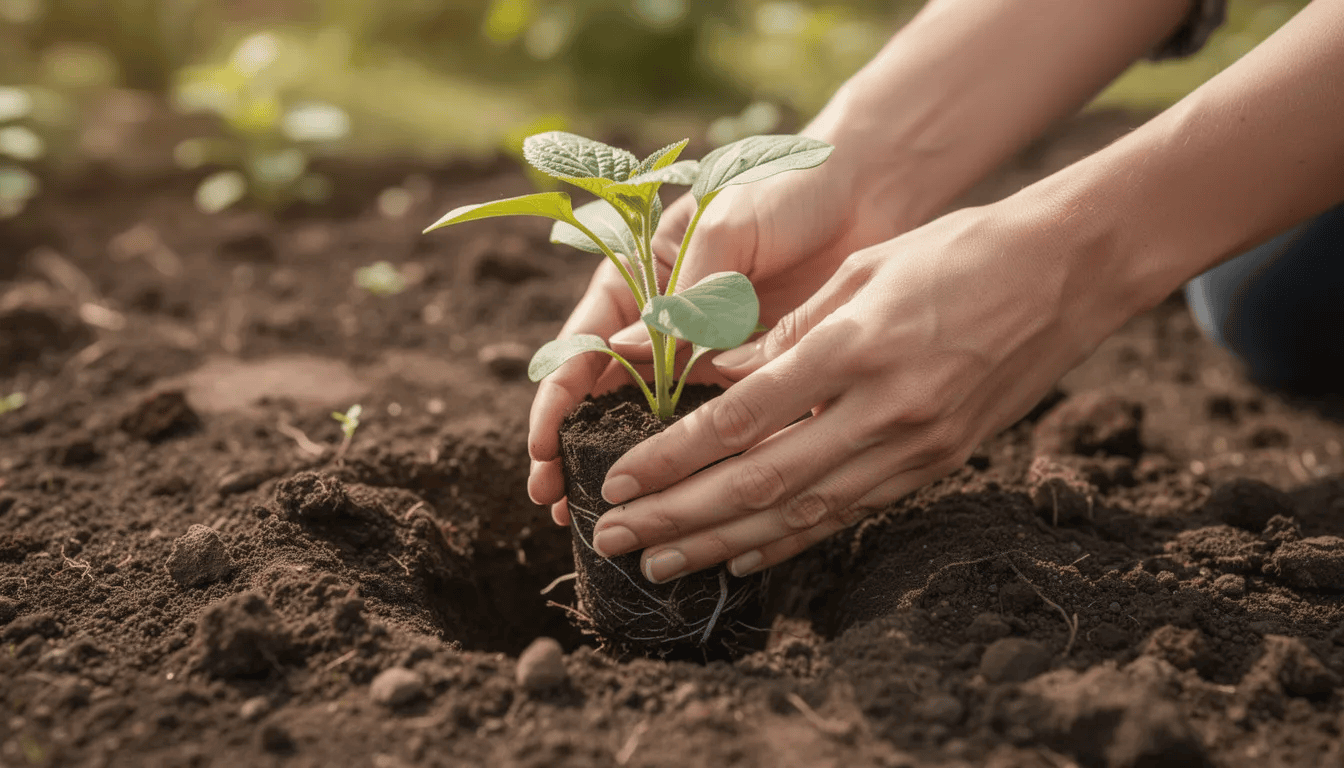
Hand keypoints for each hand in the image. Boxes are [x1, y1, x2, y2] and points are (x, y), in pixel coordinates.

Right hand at [527, 121, 915, 523]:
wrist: (866, 188)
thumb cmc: (784, 189)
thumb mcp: (727, 228)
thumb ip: (686, 291)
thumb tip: (621, 351)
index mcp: (639, 277)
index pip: (582, 344)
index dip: (556, 399)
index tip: (542, 449)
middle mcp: (664, 322)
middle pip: (603, 395)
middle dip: (574, 448)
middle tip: (556, 502)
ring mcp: (707, 352)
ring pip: (653, 419)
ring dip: (628, 466)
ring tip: (601, 514)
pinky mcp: (753, 374)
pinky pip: (716, 423)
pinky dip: (693, 461)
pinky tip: (682, 498)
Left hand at [588, 199, 1133, 582]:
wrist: (1069, 272)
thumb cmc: (958, 252)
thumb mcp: (862, 270)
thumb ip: (786, 331)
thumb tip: (716, 378)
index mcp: (855, 346)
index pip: (742, 419)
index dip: (673, 458)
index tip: (618, 481)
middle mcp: (884, 408)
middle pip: (761, 480)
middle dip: (679, 515)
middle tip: (615, 538)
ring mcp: (916, 445)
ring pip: (802, 511)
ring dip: (723, 542)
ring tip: (661, 563)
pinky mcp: (937, 464)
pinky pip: (851, 513)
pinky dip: (792, 539)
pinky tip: (744, 558)